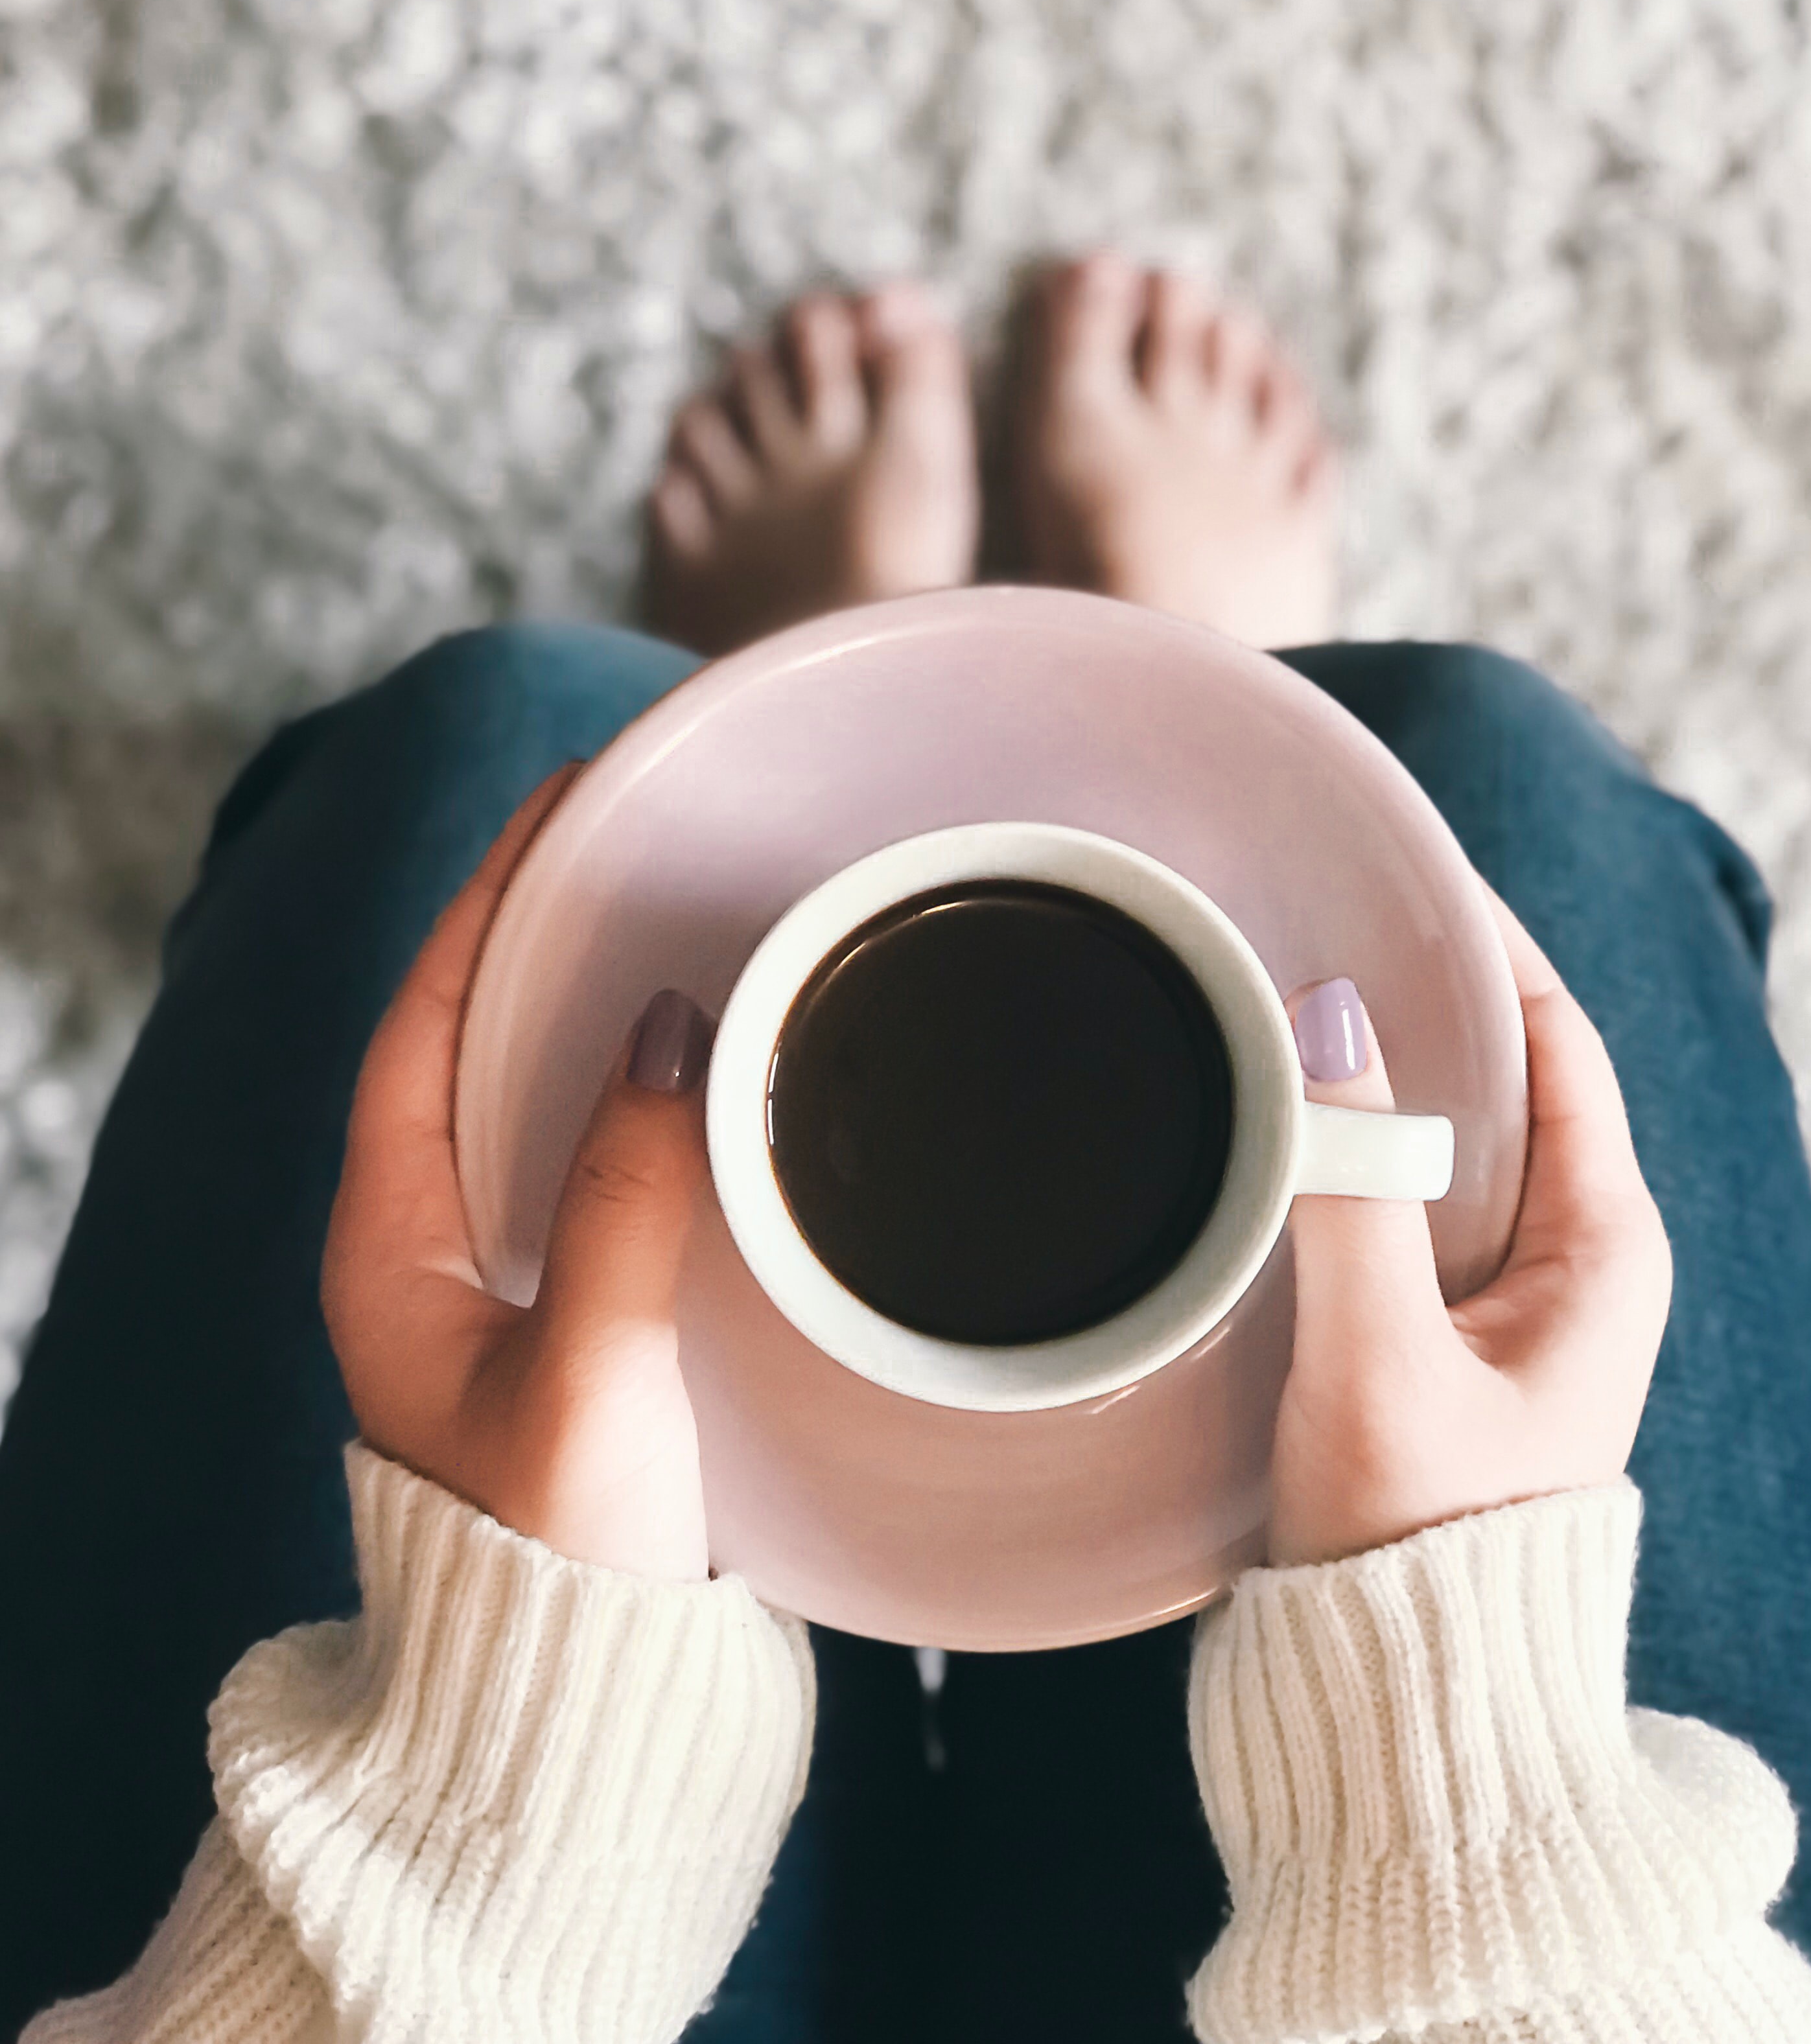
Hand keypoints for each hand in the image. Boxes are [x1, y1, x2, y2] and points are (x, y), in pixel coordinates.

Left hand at [322, 767, 718, 1582]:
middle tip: (634, 832)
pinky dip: (639, 1091)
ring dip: (592, 1005)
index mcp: (389, 1255)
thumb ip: (627, 1203)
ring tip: (677, 911)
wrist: (580, 1720)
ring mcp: (499, 1292)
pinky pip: (591, 1161)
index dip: (486, 905)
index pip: (421, 1026)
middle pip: (470, 1044)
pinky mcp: (572, 1324)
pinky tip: (707, 1067)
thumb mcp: (593, 1377)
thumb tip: (670, 1034)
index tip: (564, 805)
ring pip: (532, 1101)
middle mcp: (429, 1258)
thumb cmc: (562, 1564)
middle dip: (542, 931)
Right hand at [1268, 887, 1672, 1566]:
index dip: (1486, 946)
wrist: (1407, 1707)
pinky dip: (1345, 1150)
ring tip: (1278, 996)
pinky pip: (1401, 1201)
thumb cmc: (1414, 1548)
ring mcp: (1503, 1303)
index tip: (1400, 871)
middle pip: (1500, 1078)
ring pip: (1443, 1139)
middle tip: (1311, 918)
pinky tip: (1273, 1127)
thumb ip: (1354, 1194)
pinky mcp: (1437, 1340)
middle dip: (1416, 996)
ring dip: (1373, 1074)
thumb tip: (1327, 1021)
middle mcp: (1569, 1261)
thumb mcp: (1380, 1363)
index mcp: (1603, 1249)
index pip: (1557, 1042)